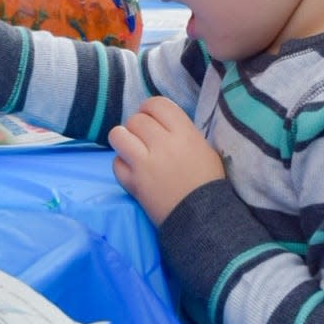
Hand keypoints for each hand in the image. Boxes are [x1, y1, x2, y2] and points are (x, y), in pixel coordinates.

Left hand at [109, 97, 224, 224]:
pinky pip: (116, 163)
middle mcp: (163, 144)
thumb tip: (161, 122)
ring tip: (131, 148)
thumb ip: (183, 131)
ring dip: (123, 139)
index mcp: (184, 133)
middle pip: (136, 119)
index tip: (152, 118)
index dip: (150, 109)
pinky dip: (122, 164)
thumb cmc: (207, 182)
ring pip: (118, 135)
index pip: (157, 104)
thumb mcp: (204, 149)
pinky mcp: (133, 183)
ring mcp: (145, 163)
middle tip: (144, 138)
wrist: (203, 218)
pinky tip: (132, 170)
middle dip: (138, 126)